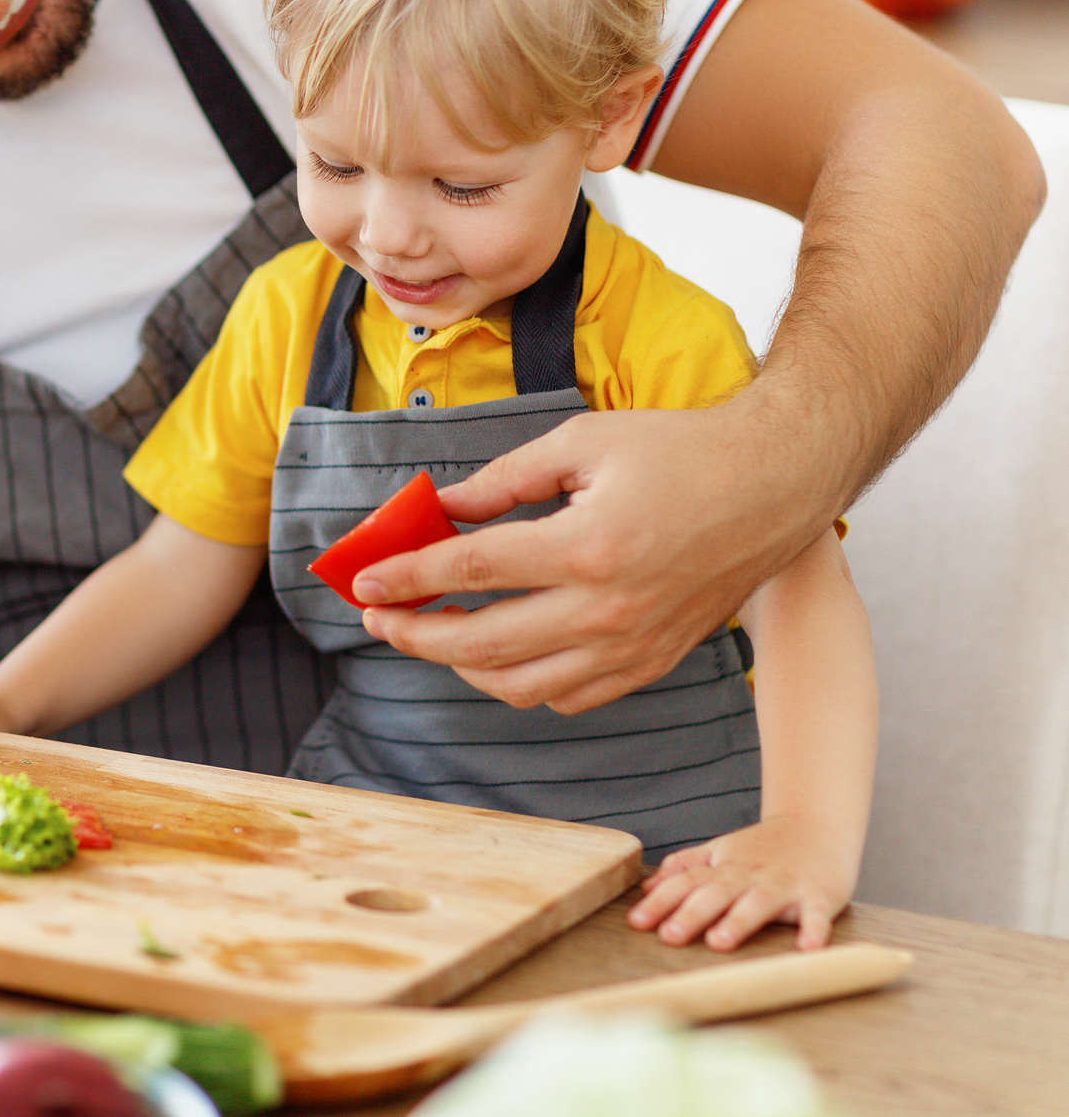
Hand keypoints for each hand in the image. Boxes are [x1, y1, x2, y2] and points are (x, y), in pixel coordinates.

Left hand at [351, 402, 831, 712]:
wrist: (776, 484)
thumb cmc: (681, 451)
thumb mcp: (582, 443)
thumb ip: (502, 481)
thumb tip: (439, 509)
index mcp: (588, 546)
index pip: (470, 569)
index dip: (407, 576)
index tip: (363, 582)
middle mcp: (609, 608)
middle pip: (482, 643)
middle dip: (415, 633)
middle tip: (378, 616)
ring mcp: (632, 645)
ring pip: (520, 684)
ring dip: (460, 665)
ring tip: (429, 633)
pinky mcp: (651, 662)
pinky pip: (568, 696)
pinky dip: (520, 682)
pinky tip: (496, 652)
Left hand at [628, 816, 859, 950]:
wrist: (817, 824)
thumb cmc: (765, 847)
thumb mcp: (720, 851)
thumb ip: (686, 867)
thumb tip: (648, 888)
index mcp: (723, 868)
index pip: (685, 883)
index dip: (660, 902)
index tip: (637, 922)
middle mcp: (749, 875)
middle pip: (716, 893)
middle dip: (691, 914)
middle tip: (669, 936)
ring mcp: (784, 885)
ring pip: (758, 903)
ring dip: (738, 922)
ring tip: (719, 941)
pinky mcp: (819, 895)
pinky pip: (817, 915)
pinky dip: (814, 930)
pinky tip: (807, 948)